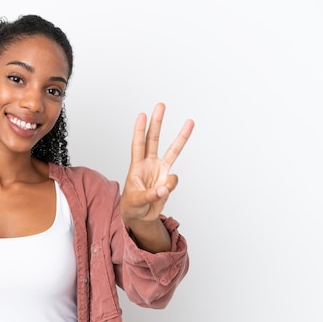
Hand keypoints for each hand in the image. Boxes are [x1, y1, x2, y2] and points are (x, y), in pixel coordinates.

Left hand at [120, 102, 193, 222]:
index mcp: (136, 166)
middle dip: (157, 122)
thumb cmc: (132, 205)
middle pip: (153, 139)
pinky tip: (163, 192)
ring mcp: (160, 171)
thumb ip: (151, 195)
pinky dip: (171, 185)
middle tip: (161, 105)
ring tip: (190, 121)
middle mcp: (149, 164)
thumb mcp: (136, 201)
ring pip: (172, 151)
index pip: (138, 144)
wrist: (140, 216)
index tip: (142, 115)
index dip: (139, 130)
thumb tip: (165, 188)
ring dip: (180, 137)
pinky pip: (174, 180)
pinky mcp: (168, 180)